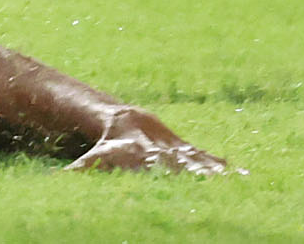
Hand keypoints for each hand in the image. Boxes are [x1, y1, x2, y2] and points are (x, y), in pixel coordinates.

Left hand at [66, 110, 234, 174]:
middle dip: (197, 173)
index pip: (155, 165)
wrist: (128, 120)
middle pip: (182, 164)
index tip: (172, 175)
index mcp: (144, 155)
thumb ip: (81, 168)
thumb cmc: (111, 145)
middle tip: (213, 183)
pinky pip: (209, 159)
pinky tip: (242, 176)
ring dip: (216, 172)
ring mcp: (179, 151)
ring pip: (200, 161)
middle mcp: (165, 152)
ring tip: (236, 182)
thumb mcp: (95, 156)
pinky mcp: (189, 151)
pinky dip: (225, 168)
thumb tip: (61, 176)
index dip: (164, 170)